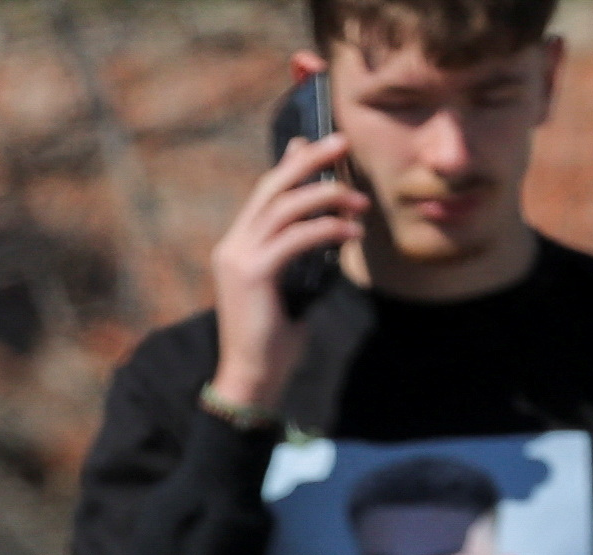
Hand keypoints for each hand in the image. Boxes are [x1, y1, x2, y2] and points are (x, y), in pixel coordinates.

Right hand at [211, 99, 364, 409]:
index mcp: (237, 247)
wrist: (252, 373)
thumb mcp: (290, 283)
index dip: (292, 163)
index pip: (265, 193)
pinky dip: (329, 229)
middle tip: (342, 143)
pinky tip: (351, 232)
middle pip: (272, 188)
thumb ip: (300, 252)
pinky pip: (297, 237)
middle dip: (309, 161)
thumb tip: (327, 226)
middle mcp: (232, 246)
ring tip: (360, 201)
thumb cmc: (274, 335)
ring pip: (285, 207)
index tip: (320, 142)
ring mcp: (239, 259)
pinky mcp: (253, 274)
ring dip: (328, 197)